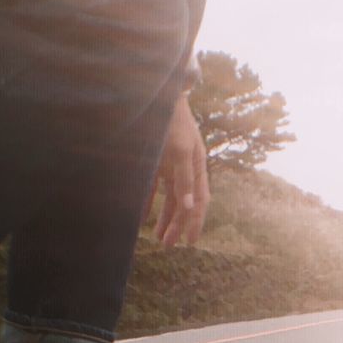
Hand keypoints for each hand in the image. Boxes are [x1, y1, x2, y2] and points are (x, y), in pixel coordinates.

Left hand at [148, 98, 210, 246]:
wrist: (158, 96)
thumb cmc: (173, 121)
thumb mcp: (180, 149)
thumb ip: (185, 178)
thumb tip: (189, 206)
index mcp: (197, 167)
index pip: (200, 201)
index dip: (195, 222)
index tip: (190, 241)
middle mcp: (185, 170)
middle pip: (184, 204)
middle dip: (176, 225)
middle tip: (168, 245)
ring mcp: (170, 167)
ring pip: (169, 200)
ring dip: (164, 219)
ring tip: (158, 238)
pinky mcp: (155, 163)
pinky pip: (152, 189)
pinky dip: (148, 203)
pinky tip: (142, 217)